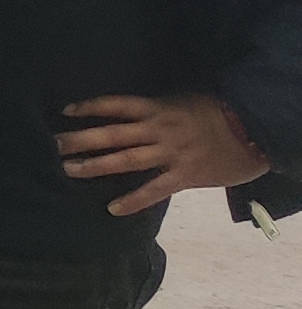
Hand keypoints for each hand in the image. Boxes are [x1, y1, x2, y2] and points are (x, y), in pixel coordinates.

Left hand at [55, 93, 272, 215]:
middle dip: (81, 139)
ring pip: (126, 159)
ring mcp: (171, 153)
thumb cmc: (218, 113)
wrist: (254, 131)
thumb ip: (157, 108)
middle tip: (53, 145)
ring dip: (96, 166)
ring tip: (69, 170)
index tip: (65, 111)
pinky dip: (133, 199)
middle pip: (112, 134)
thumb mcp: (183, 100)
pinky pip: (155, 189)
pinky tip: (112, 208)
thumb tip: (130, 112)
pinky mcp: (185, 175)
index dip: (90, 106)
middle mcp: (159, 129)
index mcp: (158, 108)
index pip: (116, 105)